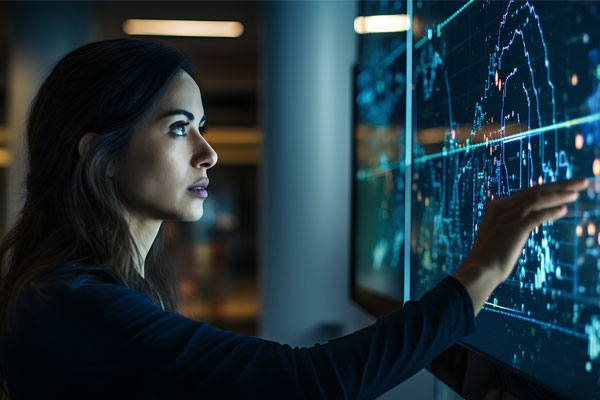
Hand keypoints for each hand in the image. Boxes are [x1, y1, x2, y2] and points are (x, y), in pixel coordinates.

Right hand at [452, 177, 588, 314]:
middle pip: (536, 190)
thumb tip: (529, 222)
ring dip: (560, 195)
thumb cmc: (490, 258)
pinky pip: (537, 216)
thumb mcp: (500, 235)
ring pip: (538, 199)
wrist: (479, 271)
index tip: (567, 187)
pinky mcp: (514, 228)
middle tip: (583, 181)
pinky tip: (564, 210)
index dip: (550, 188)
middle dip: (562, 185)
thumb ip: (512, 224)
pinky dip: (552, 211)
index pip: (528, 192)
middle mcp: (502, 207)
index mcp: (497, 206)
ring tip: (578, 192)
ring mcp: (507, 216)